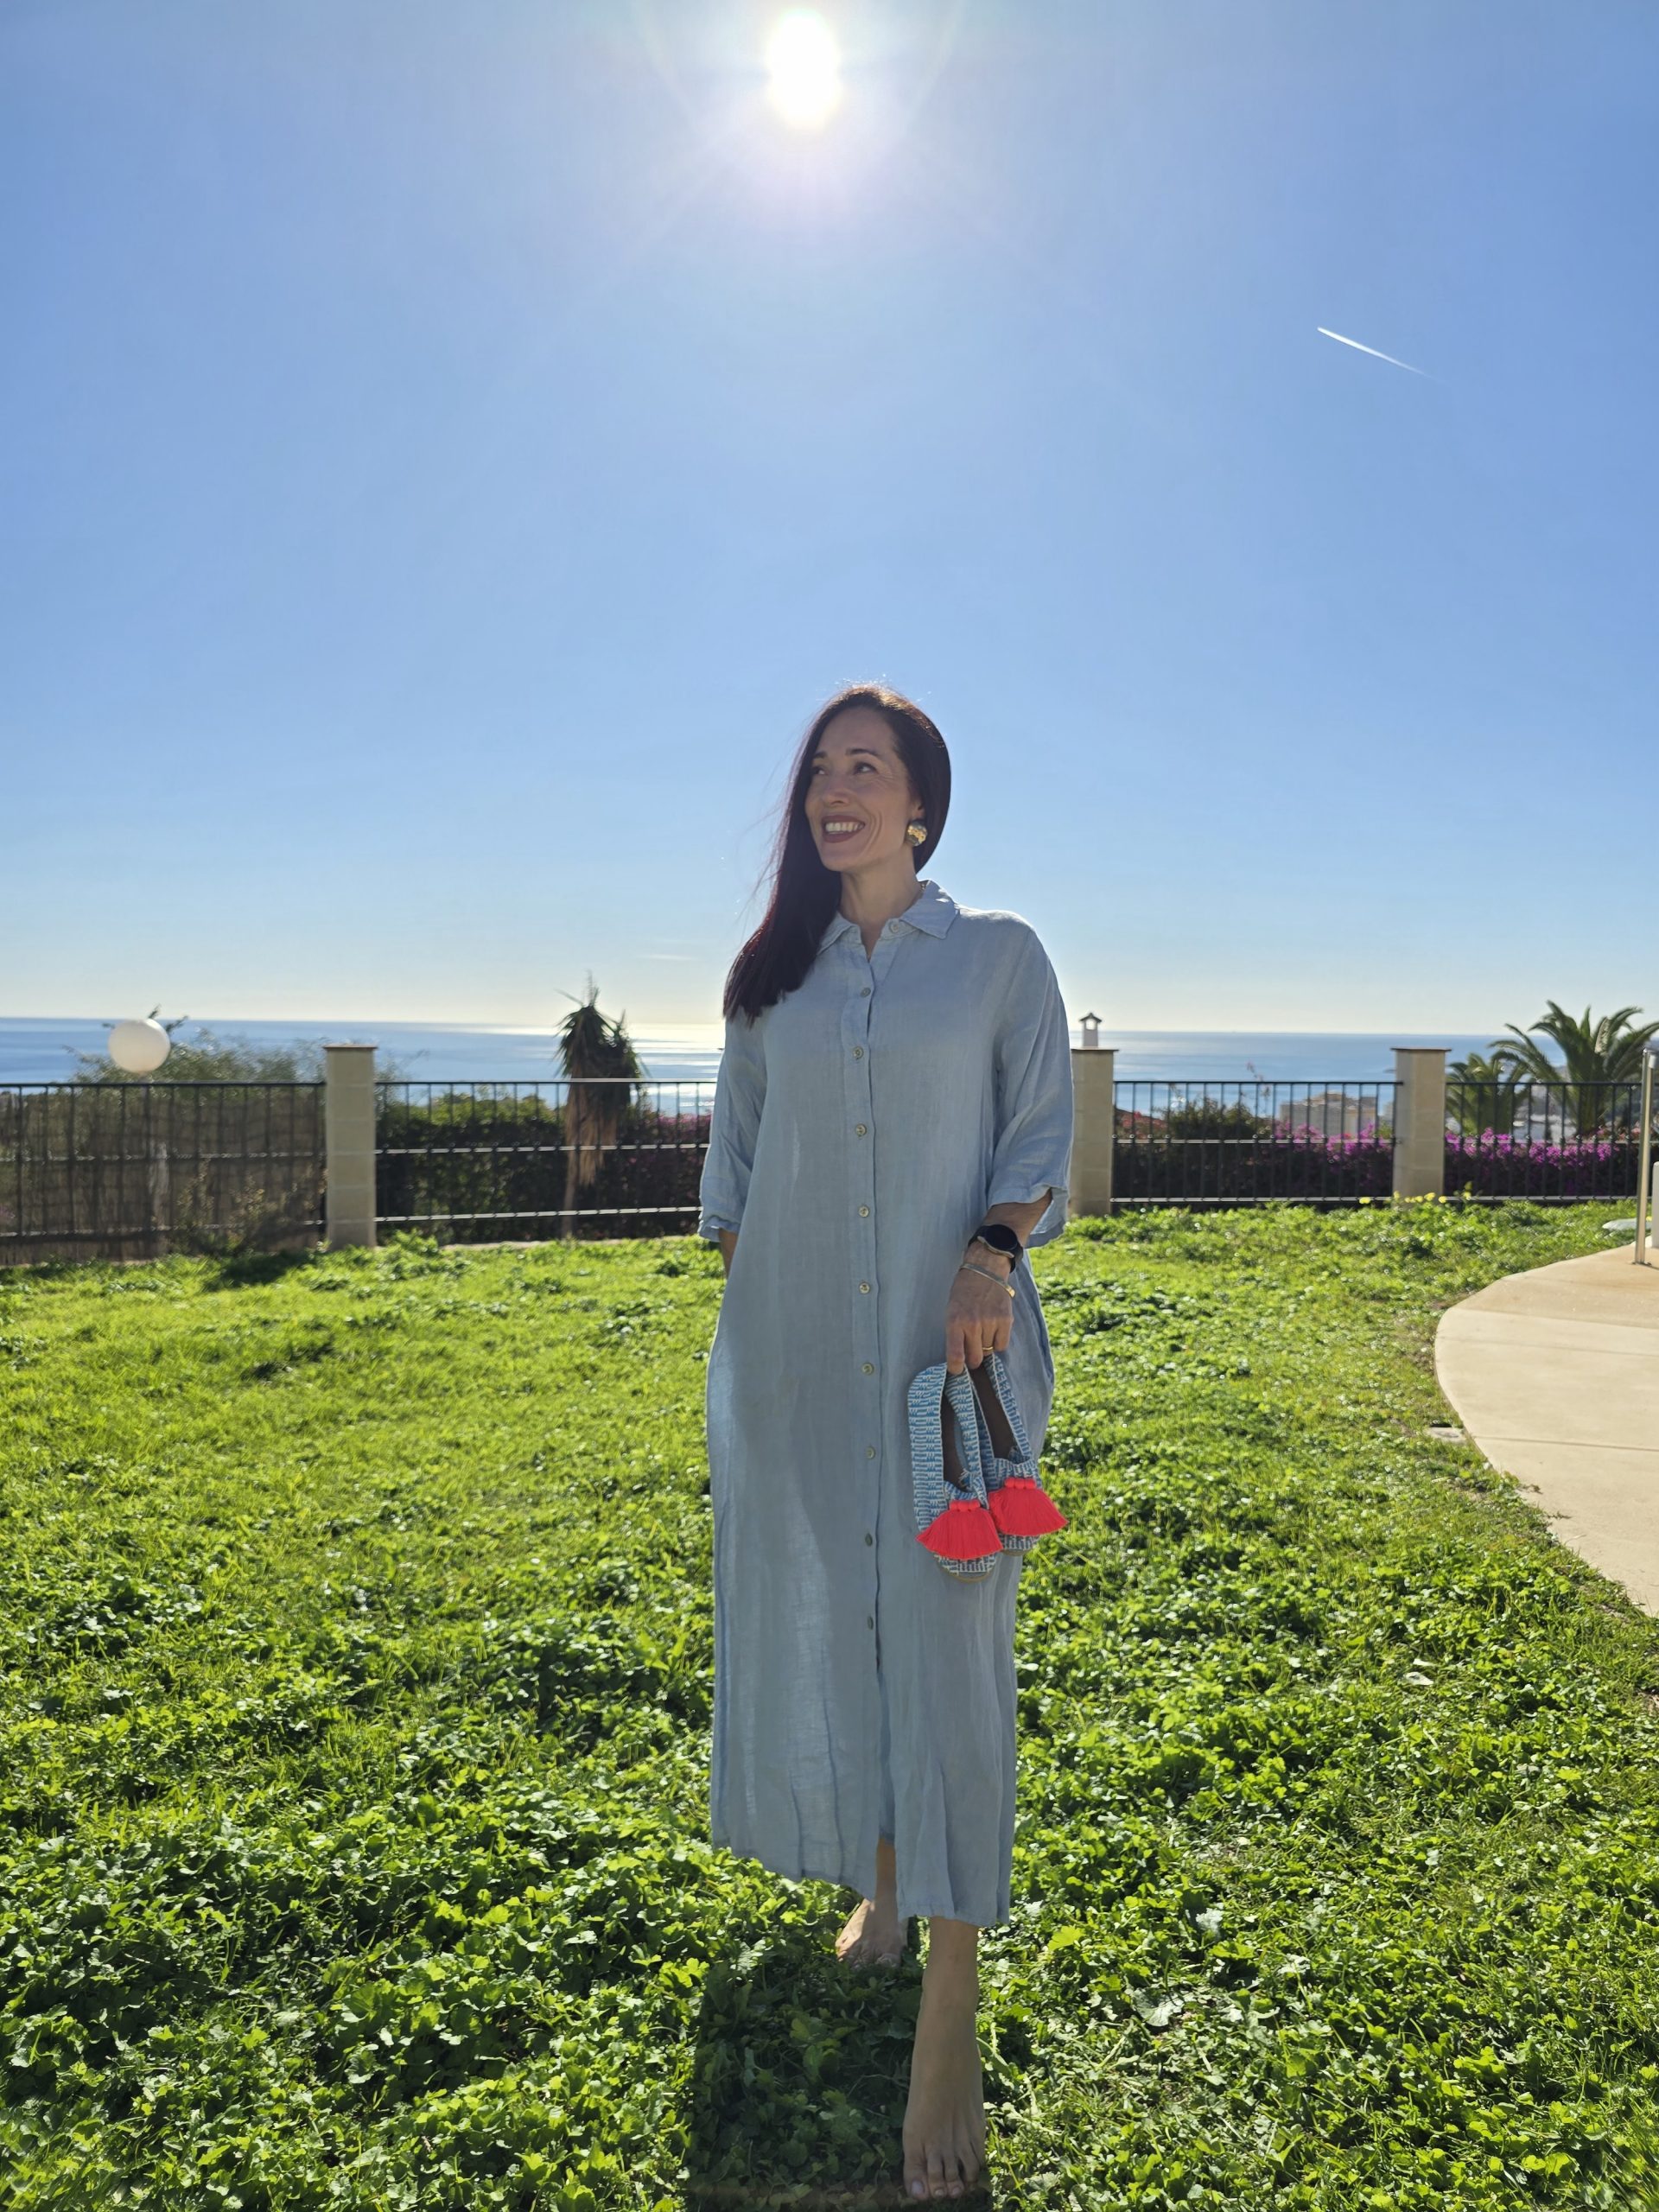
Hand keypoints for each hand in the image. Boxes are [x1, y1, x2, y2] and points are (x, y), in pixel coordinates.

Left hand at [944, 1254, 1012, 1374]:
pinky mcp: (1006, 1320)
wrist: (984, 1270)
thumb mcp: (952, 1310)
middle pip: (974, 1358)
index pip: (955, 1354)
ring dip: (985, 1346)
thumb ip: (955, 1333)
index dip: (956, 1367)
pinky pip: (1002, 1345)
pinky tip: (994, 1330)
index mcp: (955, 1321)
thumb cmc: (964, 1292)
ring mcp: (991, 1322)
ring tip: (983, 1330)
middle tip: (972, 1354)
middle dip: (972, 1360)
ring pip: (988, 1351)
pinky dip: (998, 1342)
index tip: (956, 1370)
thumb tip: (960, 1358)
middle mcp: (973, 1324)